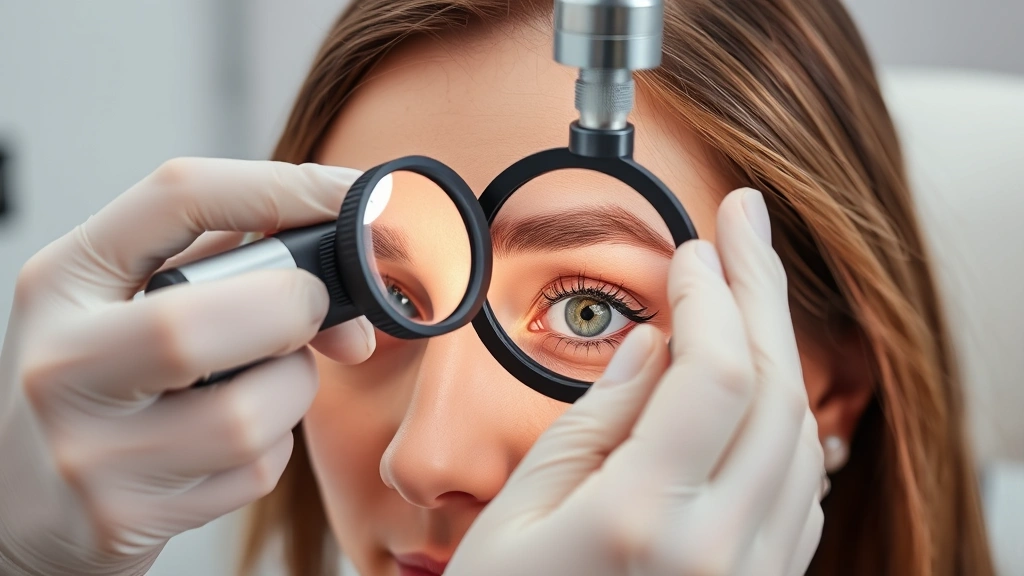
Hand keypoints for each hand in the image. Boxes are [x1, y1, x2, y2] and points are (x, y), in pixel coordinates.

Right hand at [0, 159, 374, 575]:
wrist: (23, 505)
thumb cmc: (99, 384)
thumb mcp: (126, 300)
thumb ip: (226, 263)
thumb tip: (348, 265)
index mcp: (64, 280)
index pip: (178, 198)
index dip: (283, 190)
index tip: (351, 197)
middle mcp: (64, 362)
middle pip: (204, 323)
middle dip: (294, 310)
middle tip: (311, 313)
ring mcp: (90, 451)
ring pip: (249, 416)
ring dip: (292, 391)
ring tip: (260, 386)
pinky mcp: (125, 520)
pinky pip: (253, 473)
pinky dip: (271, 451)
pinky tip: (230, 446)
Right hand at [447, 188, 825, 575]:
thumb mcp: (519, 515)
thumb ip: (594, 423)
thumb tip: (652, 343)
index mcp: (643, 521)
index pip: (712, 371)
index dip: (711, 292)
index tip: (693, 246)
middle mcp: (718, 550)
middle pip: (774, 388)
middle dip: (761, 291)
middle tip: (746, 226)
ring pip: (799, 434)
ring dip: (778, 348)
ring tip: (749, 290)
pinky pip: (800, 490)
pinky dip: (786, 421)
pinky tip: (762, 386)